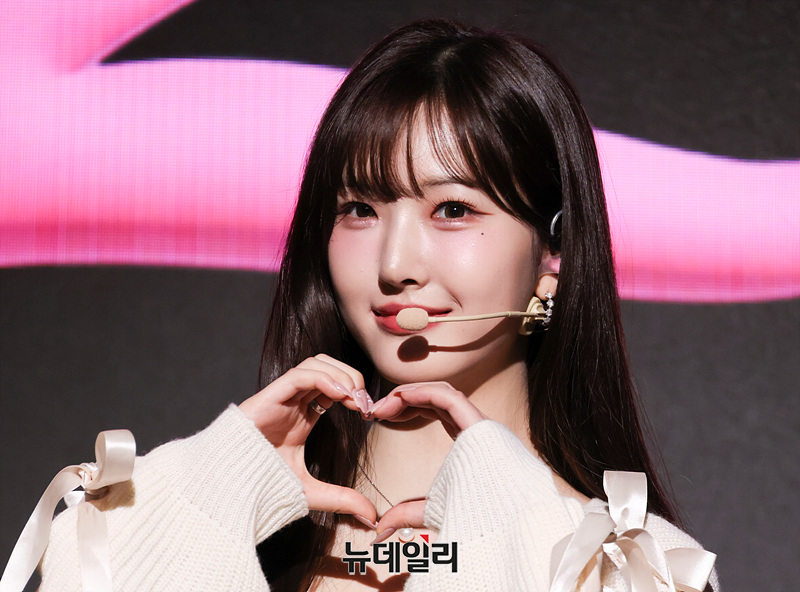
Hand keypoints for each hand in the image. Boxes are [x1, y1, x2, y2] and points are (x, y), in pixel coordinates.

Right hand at [238, 354, 376, 526]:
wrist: (228, 487)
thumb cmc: (261, 486)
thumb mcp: (311, 492)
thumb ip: (341, 499)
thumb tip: (372, 514)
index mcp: (302, 415)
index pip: (334, 385)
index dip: (354, 391)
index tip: (368, 412)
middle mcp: (293, 402)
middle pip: (327, 366)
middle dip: (351, 376)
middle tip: (363, 402)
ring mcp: (281, 398)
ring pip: (315, 363)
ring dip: (340, 374)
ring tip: (353, 398)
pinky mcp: (269, 397)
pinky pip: (299, 375)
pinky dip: (323, 378)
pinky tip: (339, 395)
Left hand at [368, 382, 486, 534]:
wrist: (501, 521)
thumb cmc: (477, 516)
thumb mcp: (432, 510)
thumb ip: (406, 514)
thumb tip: (380, 527)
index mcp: (464, 439)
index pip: (433, 408)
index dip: (406, 406)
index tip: (379, 415)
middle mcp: (472, 426)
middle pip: (434, 397)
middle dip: (403, 398)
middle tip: (375, 409)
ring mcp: (477, 422)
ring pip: (441, 391)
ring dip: (409, 392)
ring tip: (384, 405)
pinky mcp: (479, 423)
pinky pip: (449, 396)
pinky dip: (424, 392)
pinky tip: (402, 397)